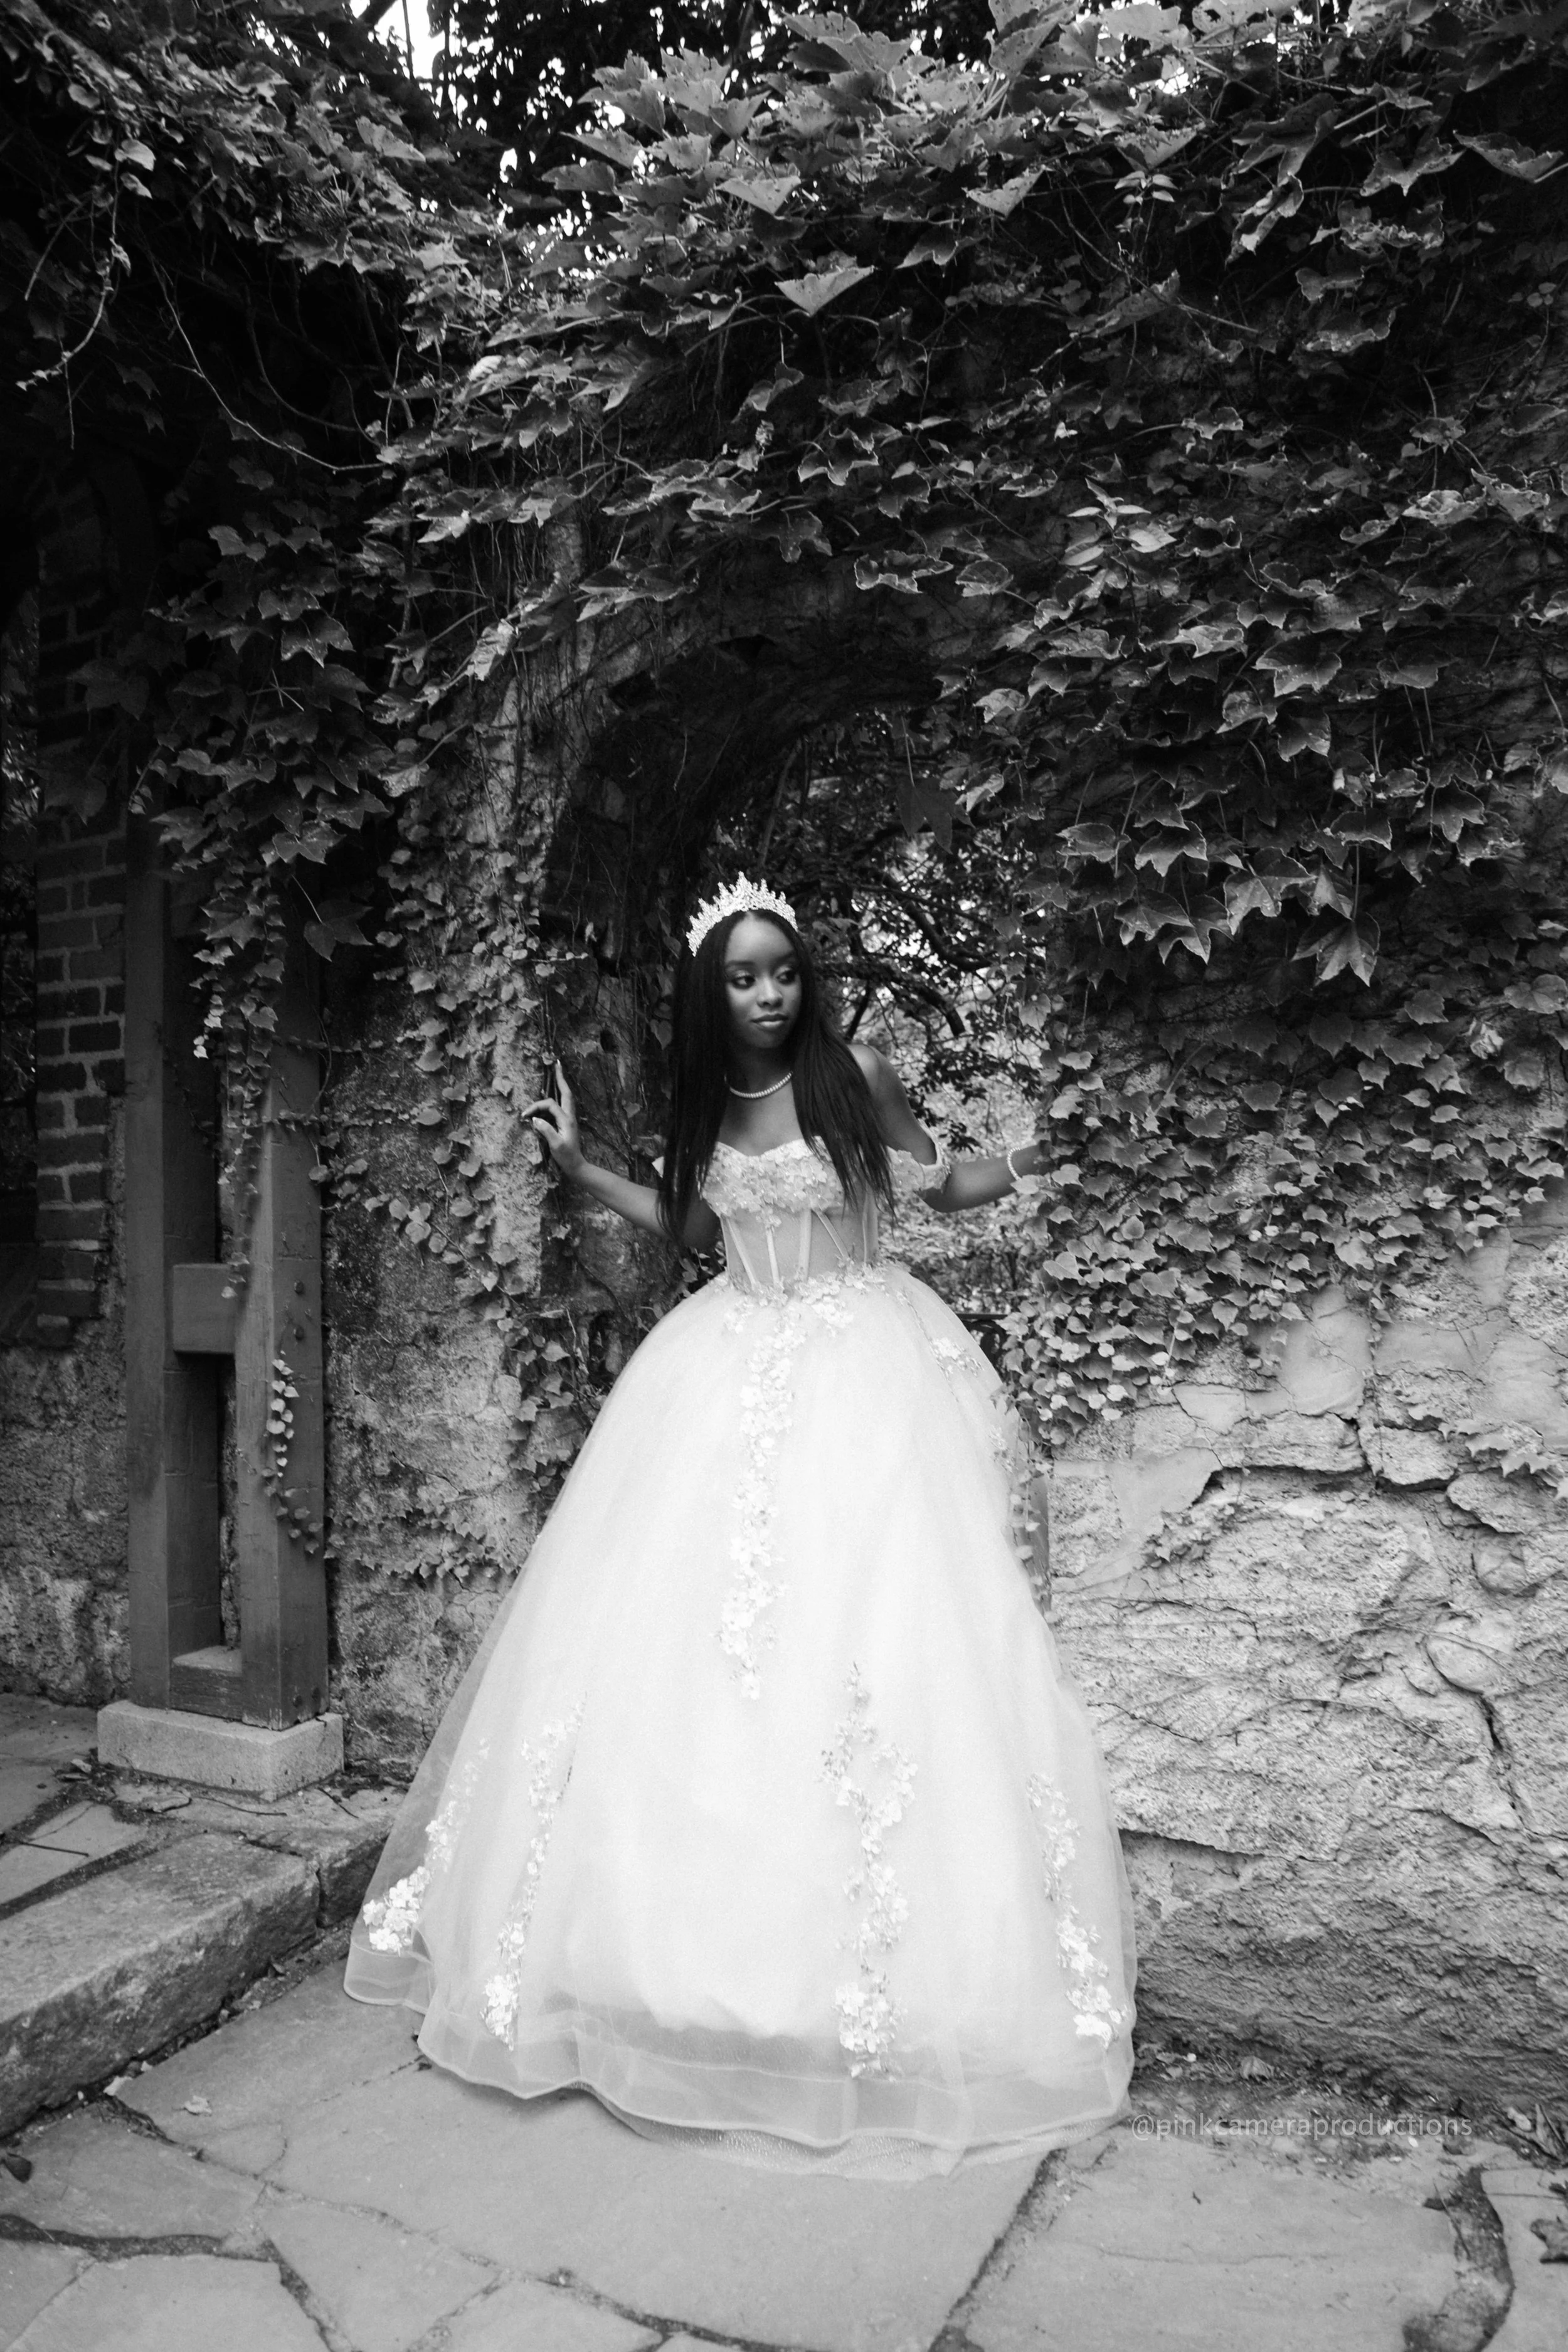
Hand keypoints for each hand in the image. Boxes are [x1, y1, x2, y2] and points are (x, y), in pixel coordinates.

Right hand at [522, 1062, 584, 1178]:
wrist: (576, 1165)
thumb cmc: (566, 1157)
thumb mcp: (555, 1145)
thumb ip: (546, 1131)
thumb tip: (535, 1119)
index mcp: (567, 1120)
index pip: (550, 1105)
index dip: (536, 1107)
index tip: (525, 1116)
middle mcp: (570, 1116)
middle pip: (566, 1092)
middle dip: (560, 1078)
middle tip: (556, 1064)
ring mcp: (570, 1118)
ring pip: (566, 1097)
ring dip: (561, 1085)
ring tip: (557, 1073)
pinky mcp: (567, 1122)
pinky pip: (563, 1105)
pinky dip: (559, 1095)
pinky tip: (556, 1092)